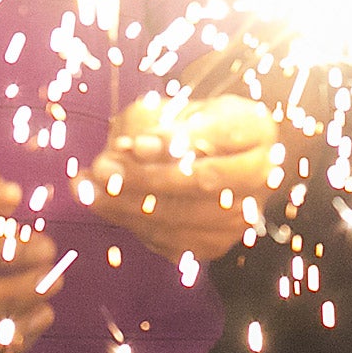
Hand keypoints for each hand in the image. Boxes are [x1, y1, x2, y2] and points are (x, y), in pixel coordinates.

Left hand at [81, 94, 275, 269]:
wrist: (213, 159)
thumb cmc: (189, 124)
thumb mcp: (173, 109)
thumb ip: (150, 123)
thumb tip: (121, 150)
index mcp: (256, 128)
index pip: (218, 135)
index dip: (174, 142)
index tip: (133, 144)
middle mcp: (261, 175)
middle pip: (204, 180)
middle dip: (146, 176)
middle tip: (102, 168)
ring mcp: (243, 214)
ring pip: (188, 216)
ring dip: (132, 204)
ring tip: (90, 189)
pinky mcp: (219, 243)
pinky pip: (176, 241)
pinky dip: (136, 224)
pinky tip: (105, 206)